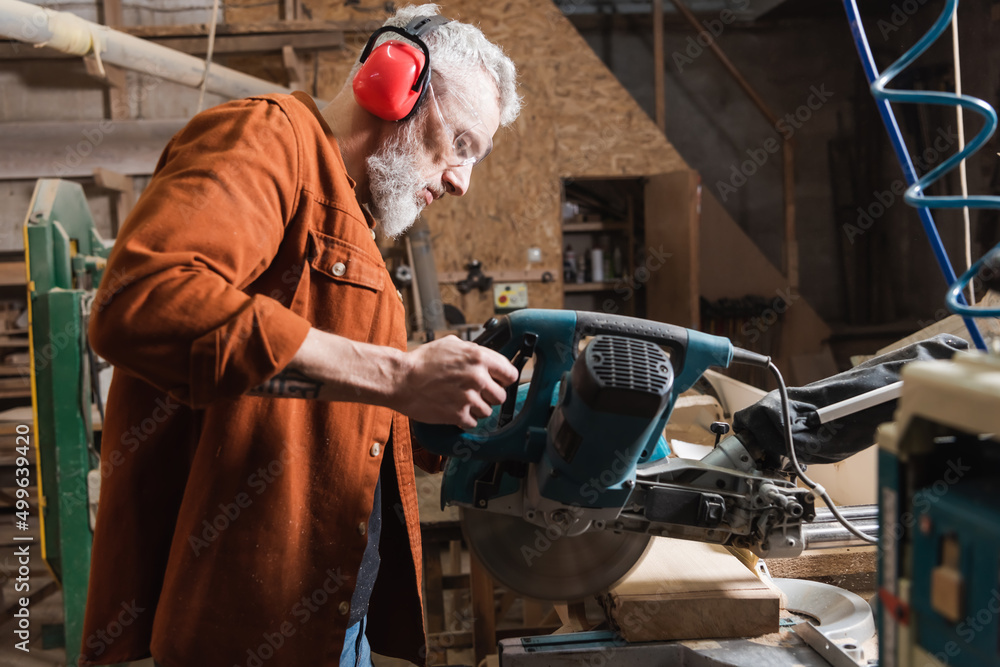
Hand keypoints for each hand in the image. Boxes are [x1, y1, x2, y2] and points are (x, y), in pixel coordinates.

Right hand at [391, 335, 518, 428]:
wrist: (401, 379)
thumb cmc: (422, 361)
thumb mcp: (451, 344)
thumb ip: (472, 351)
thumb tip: (486, 357)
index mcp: (479, 357)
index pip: (511, 373)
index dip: (504, 379)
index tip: (498, 382)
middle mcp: (478, 377)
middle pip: (501, 396)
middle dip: (490, 396)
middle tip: (477, 394)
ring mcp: (469, 397)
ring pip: (488, 411)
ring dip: (477, 409)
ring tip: (461, 402)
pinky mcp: (458, 414)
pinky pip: (473, 423)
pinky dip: (465, 420)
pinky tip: (454, 410)